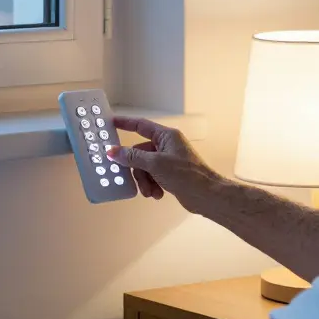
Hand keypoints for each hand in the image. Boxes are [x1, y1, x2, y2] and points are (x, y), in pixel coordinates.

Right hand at [107, 116, 222, 211]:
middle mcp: (167, 146)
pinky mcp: (170, 174)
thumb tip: (114, 151)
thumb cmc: (187, 175)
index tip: (111, 123)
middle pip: (140, 153)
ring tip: (150, 192)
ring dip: (145, 181)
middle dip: (137, 169)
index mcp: (166, 136)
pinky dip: (152, 186)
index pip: (141, 126)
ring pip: (144, 167)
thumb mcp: (155, 164)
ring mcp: (169, 160)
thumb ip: (132, 157)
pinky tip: (157, 194)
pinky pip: (152, 176)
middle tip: (136, 180)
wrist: (207, 196)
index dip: (125, 123)